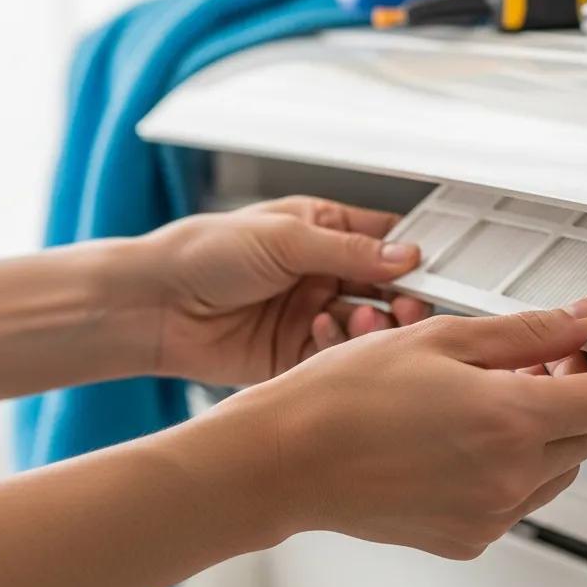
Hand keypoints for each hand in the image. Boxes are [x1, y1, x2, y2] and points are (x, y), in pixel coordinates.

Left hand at [138, 197, 430, 385]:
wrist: (154, 304)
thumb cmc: (204, 251)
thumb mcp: (284, 238)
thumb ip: (348, 250)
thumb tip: (405, 256)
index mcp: (323, 231)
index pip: (385, 242)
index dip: (412, 255)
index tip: (433, 270)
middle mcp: (323, 273)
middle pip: (385, 289)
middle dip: (401, 298)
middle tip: (406, 306)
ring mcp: (312, 313)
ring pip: (367, 326)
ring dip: (373, 326)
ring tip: (364, 321)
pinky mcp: (297, 353)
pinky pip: (337, 354)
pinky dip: (340, 348)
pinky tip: (324, 333)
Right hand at [196, 298, 586, 559]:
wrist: (287, 459)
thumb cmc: (346, 397)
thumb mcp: (443, 339)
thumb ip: (528, 333)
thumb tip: (582, 322)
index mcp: (511, 422)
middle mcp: (510, 479)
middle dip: (579, 393)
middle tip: (542, 360)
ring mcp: (490, 516)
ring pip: (558, 469)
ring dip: (547, 429)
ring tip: (495, 393)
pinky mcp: (467, 538)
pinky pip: (518, 498)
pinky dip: (513, 465)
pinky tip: (467, 433)